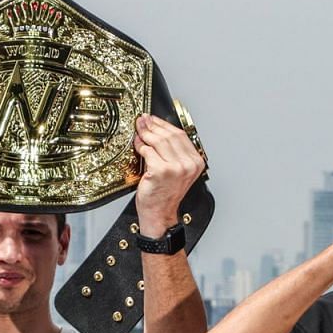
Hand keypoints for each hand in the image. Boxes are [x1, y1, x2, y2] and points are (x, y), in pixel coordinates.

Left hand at [132, 114, 204, 235]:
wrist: (159, 213)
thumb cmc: (165, 194)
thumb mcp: (176, 171)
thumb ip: (173, 152)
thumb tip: (158, 130)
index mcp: (196, 162)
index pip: (180, 135)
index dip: (165, 124)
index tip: (154, 119)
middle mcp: (189, 164)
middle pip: (170, 135)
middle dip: (153, 125)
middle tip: (142, 120)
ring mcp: (176, 167)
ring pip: (159, 141)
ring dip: (146, 133)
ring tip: (139, 130)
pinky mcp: (162, 170)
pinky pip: (149, 151)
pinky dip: (141, 146)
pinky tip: (137, 144)